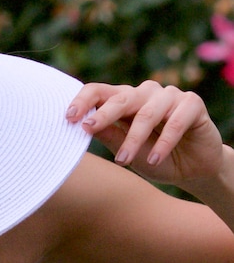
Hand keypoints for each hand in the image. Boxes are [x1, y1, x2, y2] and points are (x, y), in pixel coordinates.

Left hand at [66, 80, 223, 185]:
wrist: (193, 170)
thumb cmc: (153, 157)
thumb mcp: (126, 150)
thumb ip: (108, 135)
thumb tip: (83, 125)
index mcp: (124, 100)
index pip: (99, 92)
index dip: (82, 101)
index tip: (68, 118)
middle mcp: (145, 93)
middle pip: (121, 98)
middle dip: (103, 114)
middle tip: (88, 129)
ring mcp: (169, 96)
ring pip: (147, 113)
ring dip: (134, 139)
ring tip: (123, 161)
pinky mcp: (192, 104)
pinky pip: (175, 121)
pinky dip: (163, 142)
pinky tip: (154, 158)